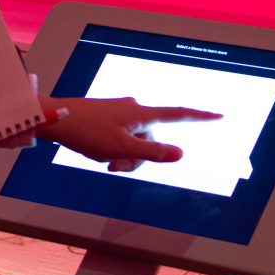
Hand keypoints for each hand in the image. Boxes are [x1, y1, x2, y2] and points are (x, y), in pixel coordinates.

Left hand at [38, 96, 220, 171]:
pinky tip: (98, 153)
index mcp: (141, 114)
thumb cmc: (87, 132)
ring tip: (103, 159)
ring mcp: (121, 113)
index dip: (199, 118)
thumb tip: (180, 153)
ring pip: (134, 142)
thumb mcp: (122, 149)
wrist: (56, 119)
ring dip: (124, 155)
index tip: (218, 116)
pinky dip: (114, 150)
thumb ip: (152, 152)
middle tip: (115, 165)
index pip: (177, 115)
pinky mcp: (109, 118)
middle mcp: (134, 110)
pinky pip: (121, 138)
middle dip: (138, 157)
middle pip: (150, 139)